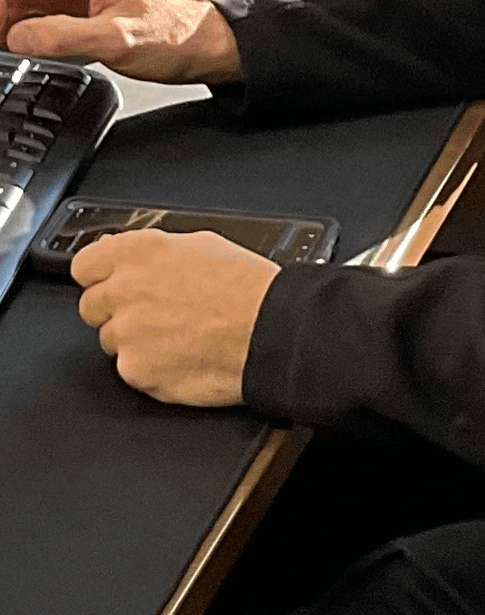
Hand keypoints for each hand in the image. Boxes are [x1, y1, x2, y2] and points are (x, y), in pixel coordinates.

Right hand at [0, 0, 240, 81]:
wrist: (197, 45)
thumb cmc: (171, 36)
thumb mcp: (118, 41)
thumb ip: (65, 37)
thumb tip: (18, 36)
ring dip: (0, 11)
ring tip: (1, 40)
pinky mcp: (70, 3)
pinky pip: (28, 6)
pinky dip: (11, 21)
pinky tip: (9, 40)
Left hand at [72, 228, 277, 405]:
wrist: (269, 332)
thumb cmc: (248, 288)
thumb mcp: (201, 245)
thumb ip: (151, 251)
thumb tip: (123, 252)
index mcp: (140, 252)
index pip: (84, 264)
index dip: (99, 275)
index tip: (110, 282)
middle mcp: (126, 290)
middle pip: (91, 305)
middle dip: (116, 309)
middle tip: (154, 311)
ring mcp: (127, 333)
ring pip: (110, 339)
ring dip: (134, 339)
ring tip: (177, 334)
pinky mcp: (135, 370)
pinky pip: (129, 369)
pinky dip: (150, 365)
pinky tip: (180, 354)